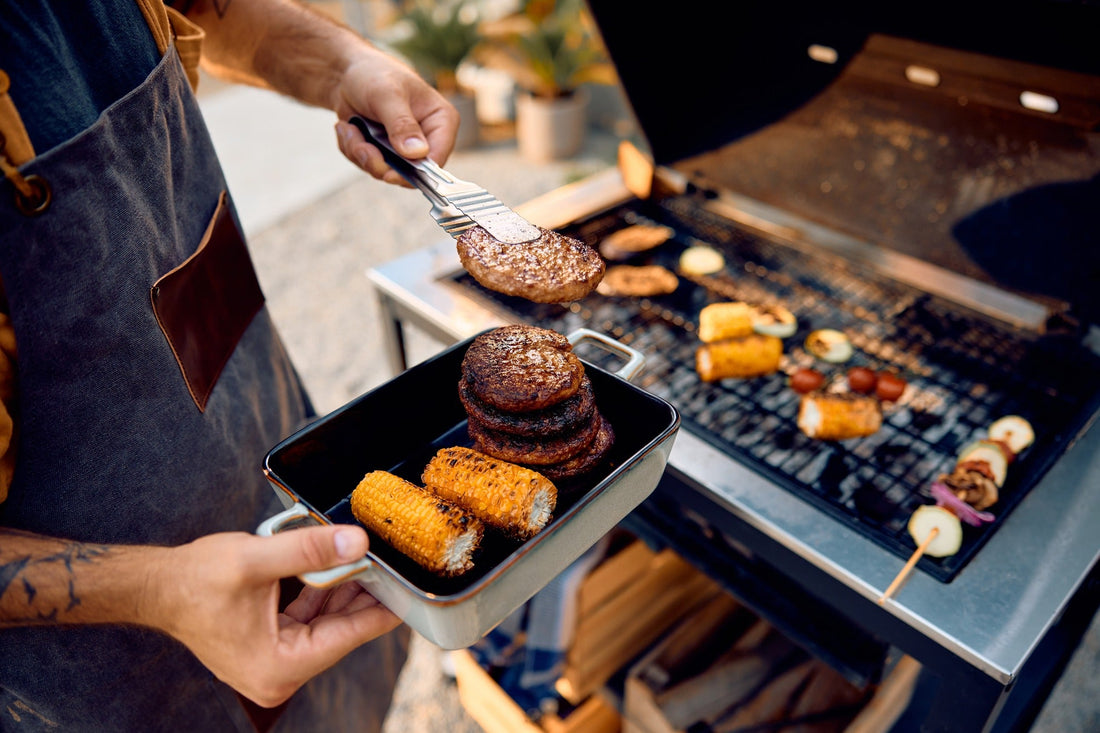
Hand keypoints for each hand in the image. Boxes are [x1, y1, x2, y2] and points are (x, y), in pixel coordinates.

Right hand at [153, 525, 400, 706]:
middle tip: (392, 564)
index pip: (347, 636)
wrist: (155, 587)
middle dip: (363, 595)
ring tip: (371, 560)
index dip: (381, 610)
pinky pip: (308, 620)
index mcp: (279, 667)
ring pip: (325, 623)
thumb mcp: (258, 559)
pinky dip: (322, 595)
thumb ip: (310, 551)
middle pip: (339, 631)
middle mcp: (278, 675)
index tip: (410, 590)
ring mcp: (273, 663)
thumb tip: (357, 542)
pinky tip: (340, 568)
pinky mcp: (268, 647)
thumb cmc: (195, 581)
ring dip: (343, 591)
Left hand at [332, 48, 459, 186]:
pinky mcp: (385, 153)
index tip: (389, 173)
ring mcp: (405, 148)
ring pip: (385, 171)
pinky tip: (350, 128)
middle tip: (360, 145)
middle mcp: (427, 138)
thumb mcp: (387, 95)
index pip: (438, 158)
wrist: (346, 73)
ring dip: (361, 153)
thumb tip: (418, 153)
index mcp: (441, 120)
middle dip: (378, 161)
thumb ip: (402, 124)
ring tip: (350, 127)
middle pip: (410, 172)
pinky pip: (369, 166)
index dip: (416, 171)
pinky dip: (353, 149)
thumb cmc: (373, 73)